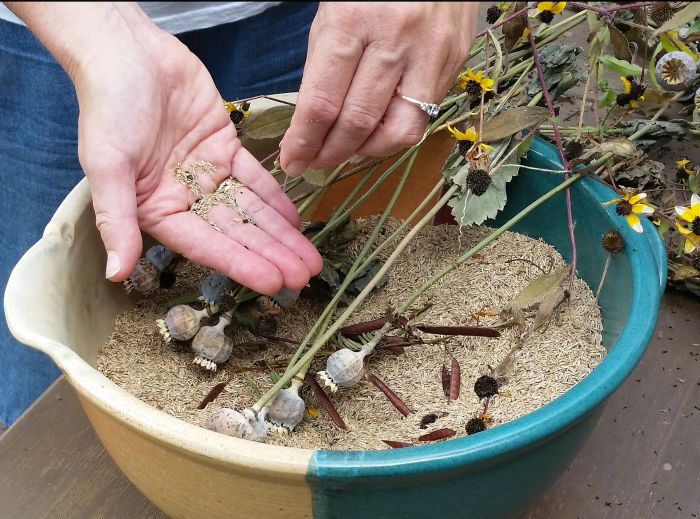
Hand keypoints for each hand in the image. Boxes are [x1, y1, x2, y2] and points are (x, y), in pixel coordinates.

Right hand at [68, 7, 321, 294]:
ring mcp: (208, 174)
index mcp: (157, 210)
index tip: (272, 283)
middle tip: (305, 277)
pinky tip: (296, 221)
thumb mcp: (107, 165)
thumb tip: (116, 273)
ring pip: (250, 210)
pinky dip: (276, 197)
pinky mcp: (225, 148)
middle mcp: (185, 198)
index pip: (206, 245)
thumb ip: (116, 220)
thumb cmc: (108, 107)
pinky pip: (255, 177)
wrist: (128, 51)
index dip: (240, 265)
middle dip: (270, 255)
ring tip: (309, 259)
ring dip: (280, 234)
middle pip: (236, 233)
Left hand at [279, 2, 478, 175]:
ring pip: (397, 132)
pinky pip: (421, 118)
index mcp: (352, 20)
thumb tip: (312, 124)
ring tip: (347, 151)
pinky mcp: (454, 64)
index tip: (292, 160)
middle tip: (315, 163)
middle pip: (357, 122)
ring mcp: (430, 54)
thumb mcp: (333, 12)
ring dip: (365, 153)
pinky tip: (376, 133)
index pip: (322, 101)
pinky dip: (393, 136)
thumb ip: (322, 67)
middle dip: (330, 153)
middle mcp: (395, 40)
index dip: (304, 141)